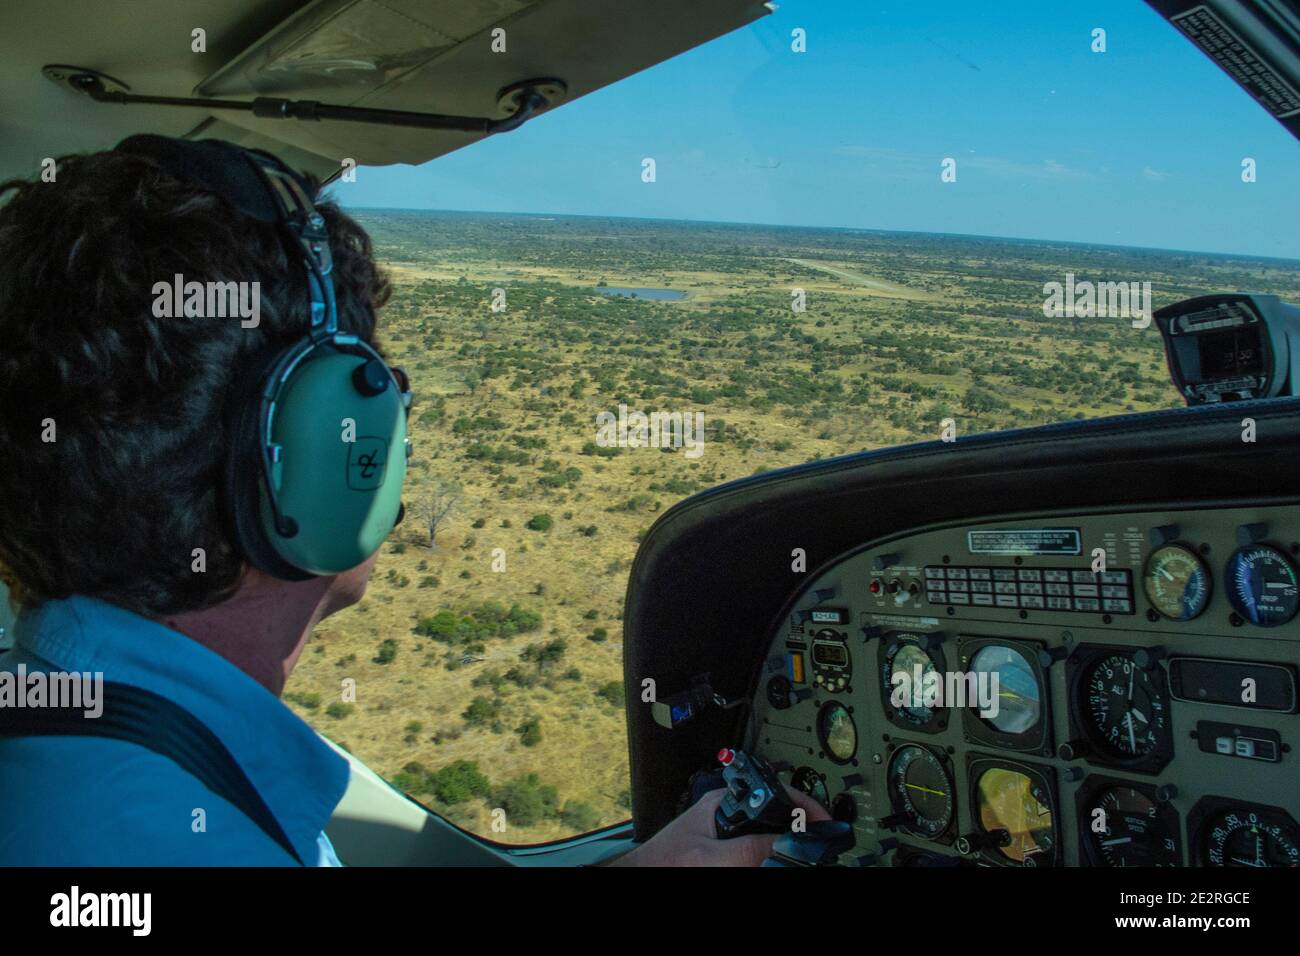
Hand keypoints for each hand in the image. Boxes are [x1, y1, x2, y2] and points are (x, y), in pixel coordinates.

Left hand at [608, 784, 831, 866]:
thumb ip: (750, 849)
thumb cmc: (663, 863)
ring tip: (801, 854)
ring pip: (767, 837)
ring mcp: (726, 835)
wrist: (643, 876)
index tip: (823, 821)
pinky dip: (769, 857)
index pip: (773, 794)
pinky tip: (776, 862)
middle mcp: (727, 814)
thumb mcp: (713, 858)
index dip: (802, 806)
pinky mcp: (724, 853)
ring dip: (784, 847)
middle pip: (775, 816)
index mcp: (724, 802)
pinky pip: (755, 851)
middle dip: (797, 828)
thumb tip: (788, 844)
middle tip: (818, 842)